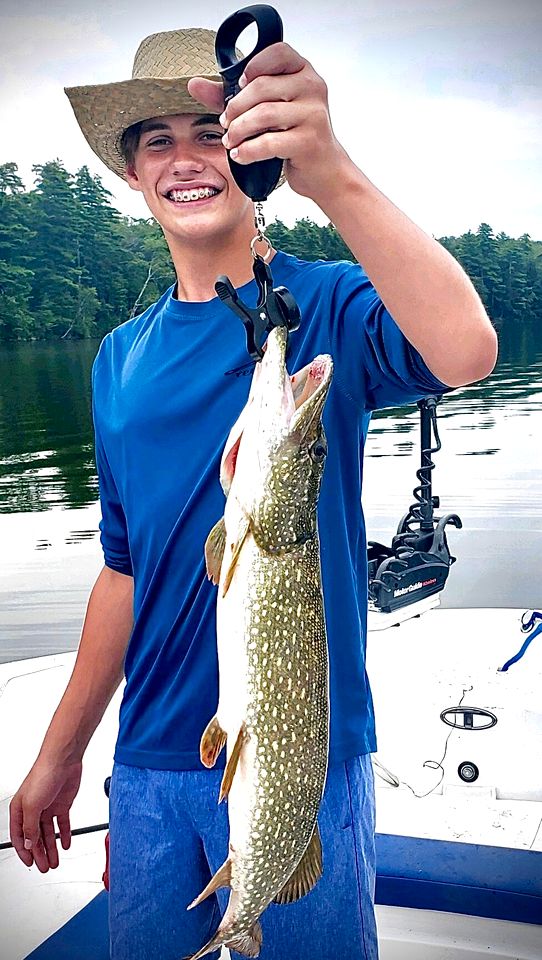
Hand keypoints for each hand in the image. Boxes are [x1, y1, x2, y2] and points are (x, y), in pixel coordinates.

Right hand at [9, 758, 82, 871]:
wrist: (64, 760)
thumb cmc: (43, 774)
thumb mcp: (32, 805)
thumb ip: (30, 827)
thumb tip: (29, 844)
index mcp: (20, 809)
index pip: (20, 836)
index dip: (24, 852)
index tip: (30, 863)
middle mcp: (33, 809)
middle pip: (35, 837)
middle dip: (40, 853)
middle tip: (45, 867)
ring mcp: (48, 807)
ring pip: (49, 833)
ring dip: (52, 847)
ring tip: (55, 861)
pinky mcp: (62, 804)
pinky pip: (63, 823)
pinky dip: (65, 834)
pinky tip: (66, 844)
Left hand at [187, 42, 348, 199]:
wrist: (324, 170)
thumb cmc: (294, 136)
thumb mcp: (267, 110)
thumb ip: (233, 95)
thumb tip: (194, 84)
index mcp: (304, 72)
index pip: (278, 53)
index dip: (253, 66)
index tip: (239, 86)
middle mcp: (313, 88)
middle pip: (262, 87)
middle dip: (236, 107)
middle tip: (225, 124)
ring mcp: (314, 114)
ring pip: (264, 115)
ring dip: (239, 130)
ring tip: (230, 141)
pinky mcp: (310, 141)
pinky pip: (269, 143)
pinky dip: (248, 151)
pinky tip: (239, 156)